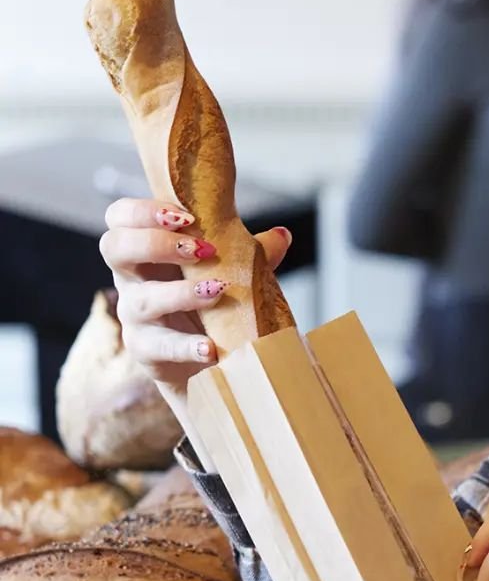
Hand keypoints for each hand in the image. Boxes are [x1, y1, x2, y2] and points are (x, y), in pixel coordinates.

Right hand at [98, 197, 290, 403]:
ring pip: (140, 300)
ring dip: (179, 293)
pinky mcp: (146, 353)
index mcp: (147, 254)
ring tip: (217, 291)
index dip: (142, 212)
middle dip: (155, 243)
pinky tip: (209, 347)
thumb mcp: (231, 277)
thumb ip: (252, 255)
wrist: (207, 368)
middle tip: (199, 250)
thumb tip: (282, 235)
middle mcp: (132, 282)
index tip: (185, 217)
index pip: (120, 219)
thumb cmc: (212, 312)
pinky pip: (158, 347)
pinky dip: (185, 346)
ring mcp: (135, 318)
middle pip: (115, 248)